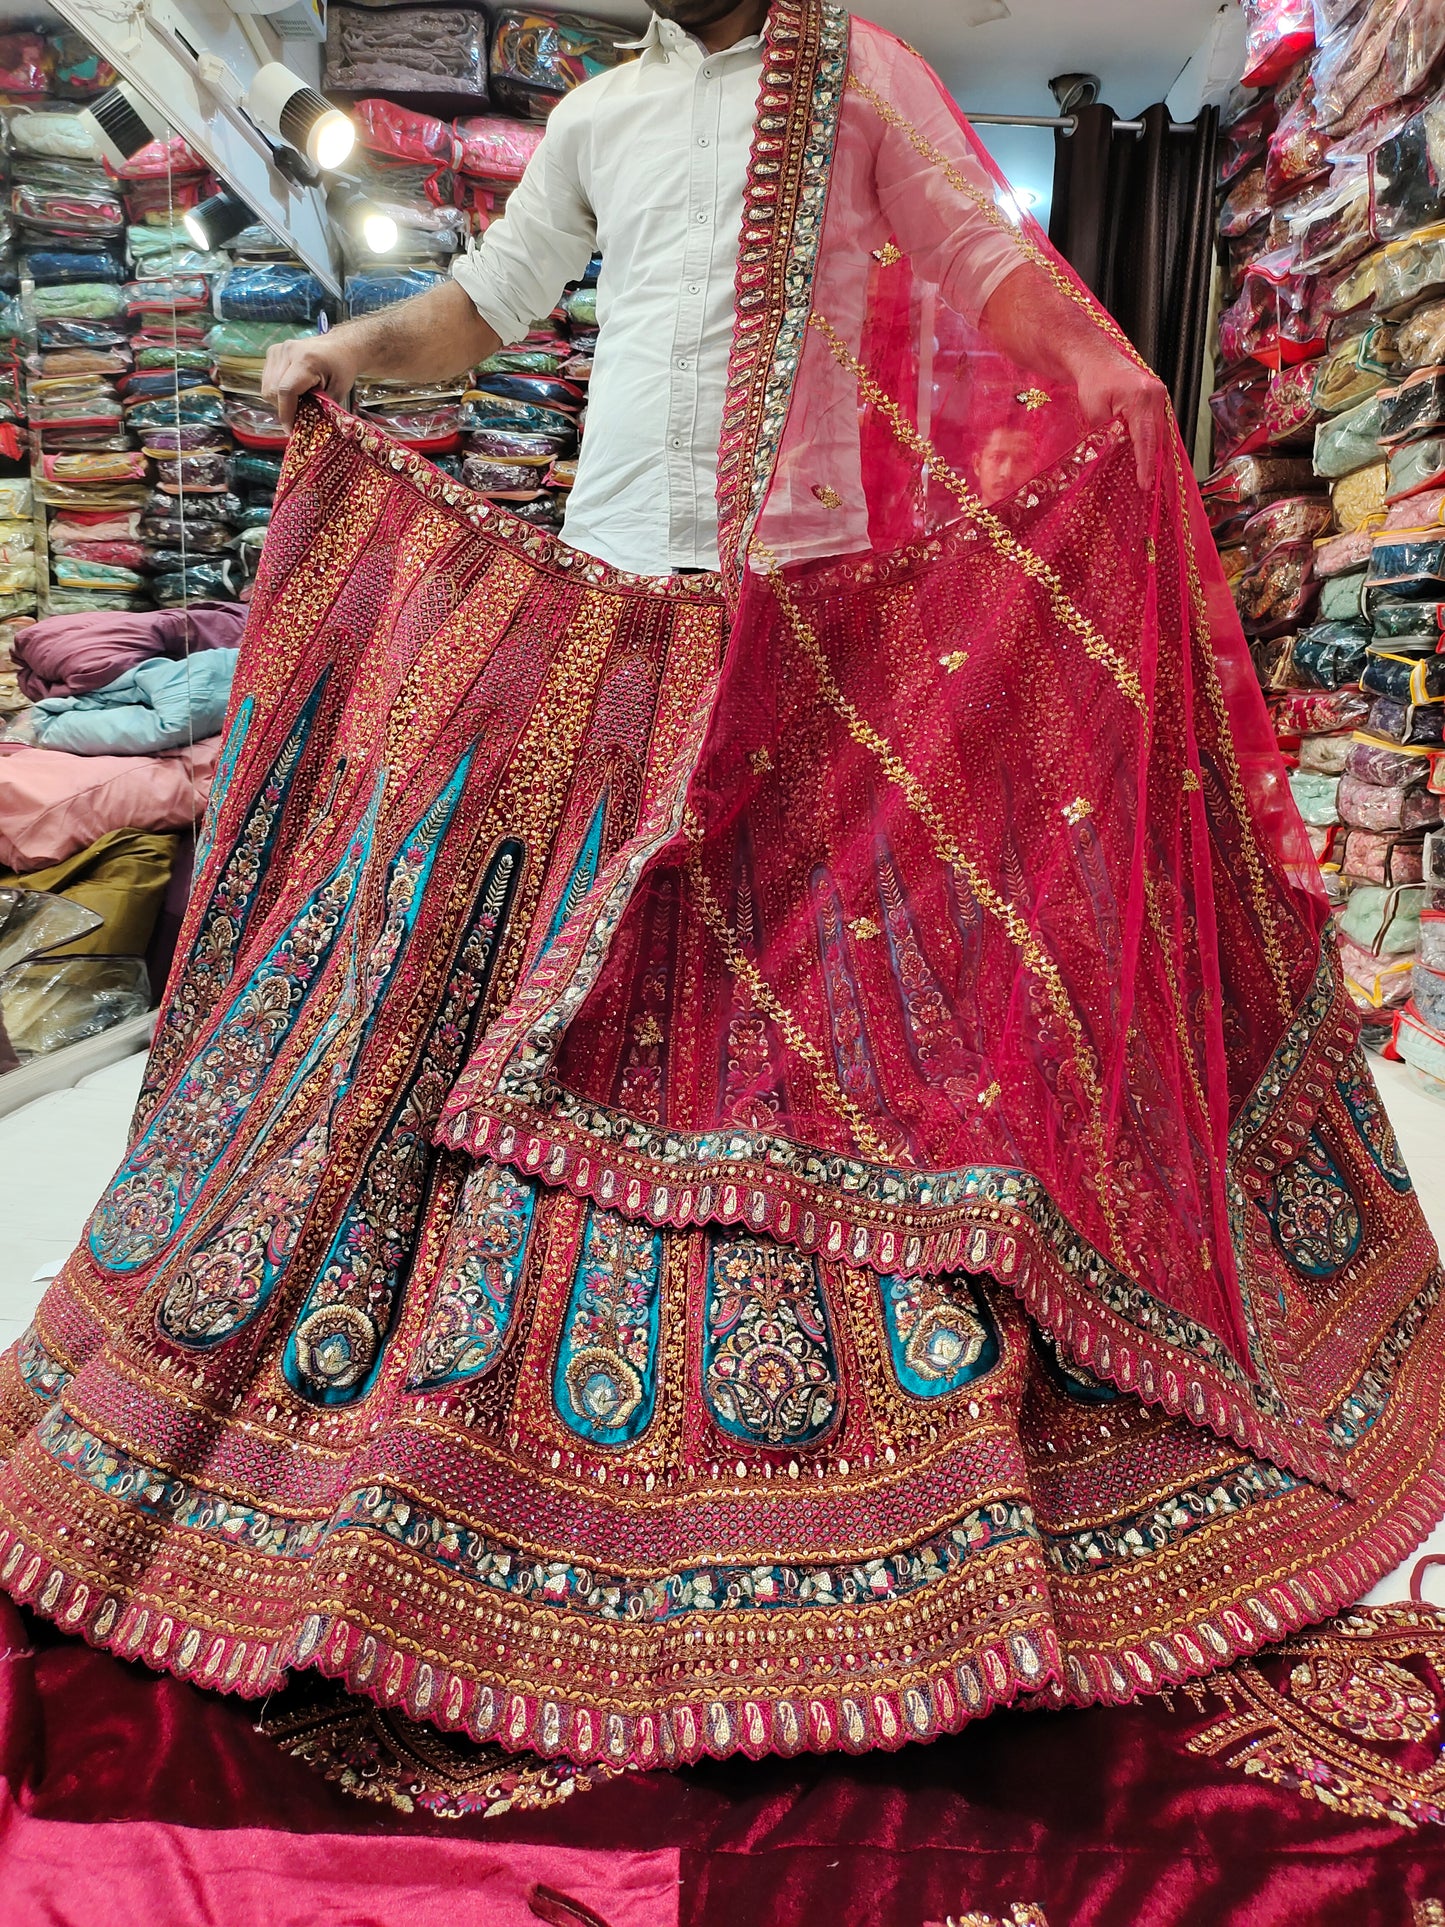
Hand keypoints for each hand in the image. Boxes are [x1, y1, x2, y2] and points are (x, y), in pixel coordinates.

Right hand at [261, 334, 360, 430]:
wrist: (339, 346)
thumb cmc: (342, 368)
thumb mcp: (338, 391)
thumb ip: (319, 408)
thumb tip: (304, 426)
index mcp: (306, 360)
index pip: (286, 390)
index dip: (286, 413)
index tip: (291, 429)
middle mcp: (287, 351)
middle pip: (272, 390)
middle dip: (284, 408)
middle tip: (300, 415)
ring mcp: (278, 350)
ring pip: (267, 386)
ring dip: (279, 401)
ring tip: (298, 400)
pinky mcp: (273, 352)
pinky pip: (267, 380)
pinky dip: (277, 392)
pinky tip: (293, 391)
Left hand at [1072, 352, 1168, 491]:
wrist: (1096, 360)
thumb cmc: (1093, 382)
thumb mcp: (1095, 413)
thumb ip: (1109, 435)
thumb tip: (1116, 457)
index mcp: (1142, 398)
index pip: (1145, 438)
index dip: (1145, 464)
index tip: (1145, 483)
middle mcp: (1156, 396)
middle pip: (1157, 437)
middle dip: (1153, 463)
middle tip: (1148, 487)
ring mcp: (1159, 397)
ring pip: (1159, 432)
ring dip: (1154, 453)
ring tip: (1150, 477)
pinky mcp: (1156, 400)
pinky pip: (1157, 425)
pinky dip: (1152, 442)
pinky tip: (1149, 458)